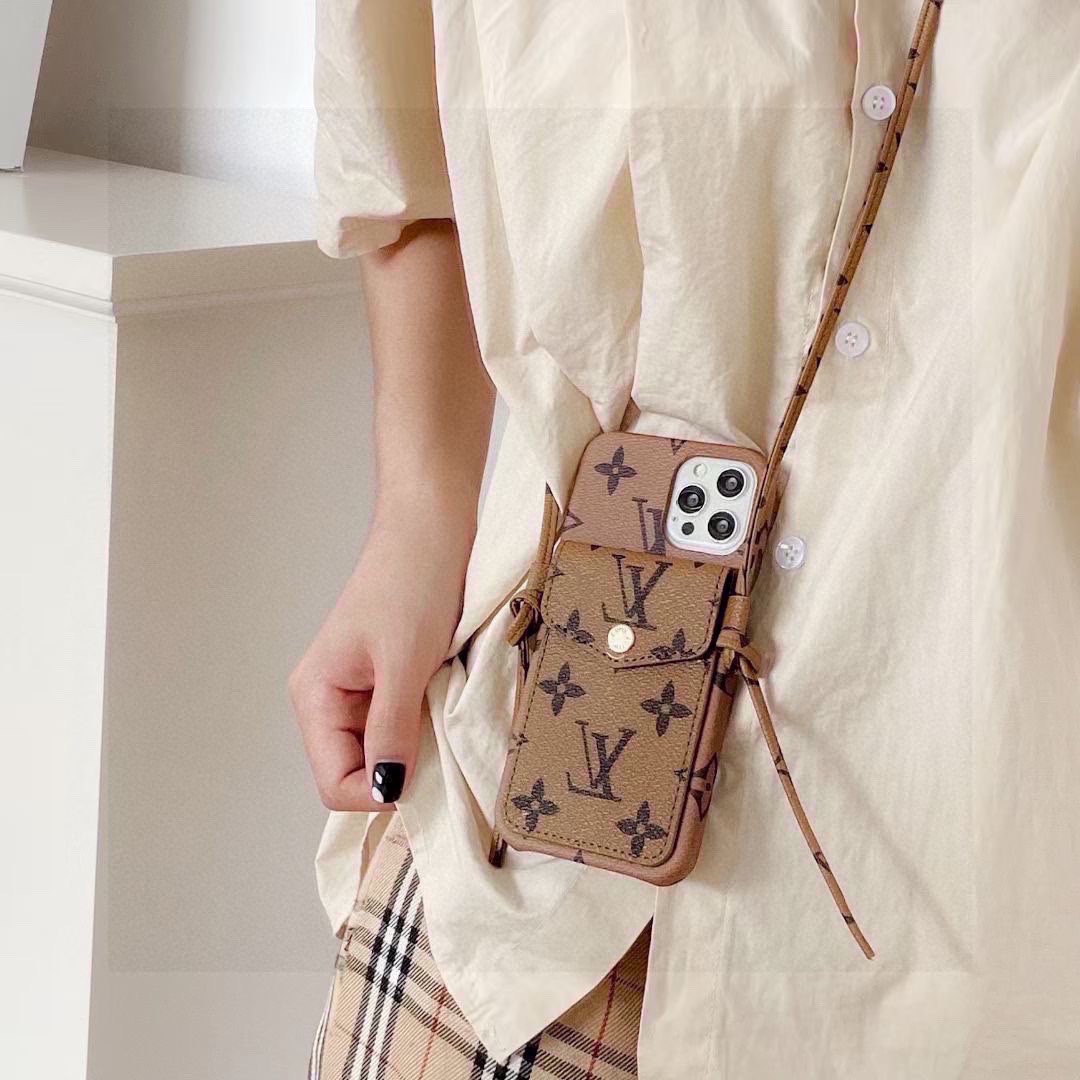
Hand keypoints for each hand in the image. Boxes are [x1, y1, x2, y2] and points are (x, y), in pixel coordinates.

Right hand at [289, 516, 467, 810]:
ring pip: (382, 750)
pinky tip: (442, 701)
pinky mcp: (386, 678)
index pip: (334, 783)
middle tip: (439, 739)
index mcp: (314, 696)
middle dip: (399, 768)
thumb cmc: (413, 582)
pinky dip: (424, 724)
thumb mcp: (405, 663)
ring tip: (441, 711)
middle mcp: (327, 699)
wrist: (433, 526)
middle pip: (356, 772)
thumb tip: (385, 790)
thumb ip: (390, 731)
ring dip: (415, 745)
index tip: (424, 770)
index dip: (378, 790)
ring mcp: (357, 689)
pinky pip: (400, 724)